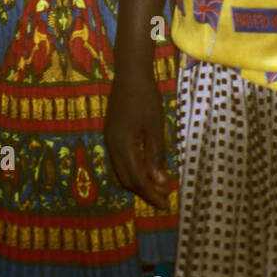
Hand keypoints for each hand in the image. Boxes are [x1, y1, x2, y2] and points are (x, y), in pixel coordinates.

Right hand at [104, 68, 171, 210]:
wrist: (130, 73)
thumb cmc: (146, 98)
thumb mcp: (155, 127)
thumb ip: (156, 155)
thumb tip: (159, 182)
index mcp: (122, 145)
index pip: (137, 178)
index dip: (151, 193)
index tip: (166, 203)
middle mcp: (112, 145)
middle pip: (126, 179)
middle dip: (144, 191)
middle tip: (163, 196)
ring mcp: (110, 138)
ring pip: (121, 170)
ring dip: (138, 180)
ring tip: (157, 184)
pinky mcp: (112, 133)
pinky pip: (120, 159)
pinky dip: (133, 168)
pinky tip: (147, 166)